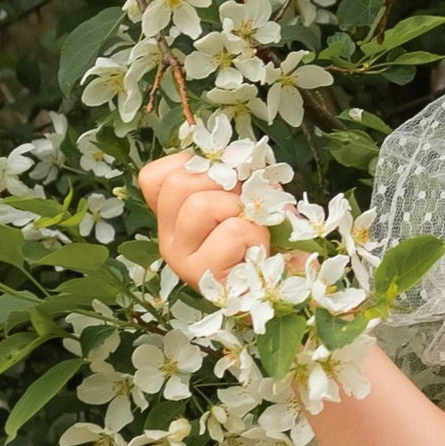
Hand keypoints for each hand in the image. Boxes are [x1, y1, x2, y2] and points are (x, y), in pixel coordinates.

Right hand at [139, 151, 267, 288]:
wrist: (290, 283)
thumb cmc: (272, 237)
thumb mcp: (251, 196)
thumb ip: (237, 177)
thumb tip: (239, 161)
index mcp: (173, 216)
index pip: (154, 177)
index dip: (194, 167)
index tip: (224, 182)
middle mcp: (168, 238)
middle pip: (178, 184)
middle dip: (223, 184)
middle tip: (245, 206)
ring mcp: (181, 260)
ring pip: (200, 205)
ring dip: (239, 210)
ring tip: (251, 230)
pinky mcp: (203, 277)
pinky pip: (232, 231)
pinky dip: (256, 233)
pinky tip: (257, 252)